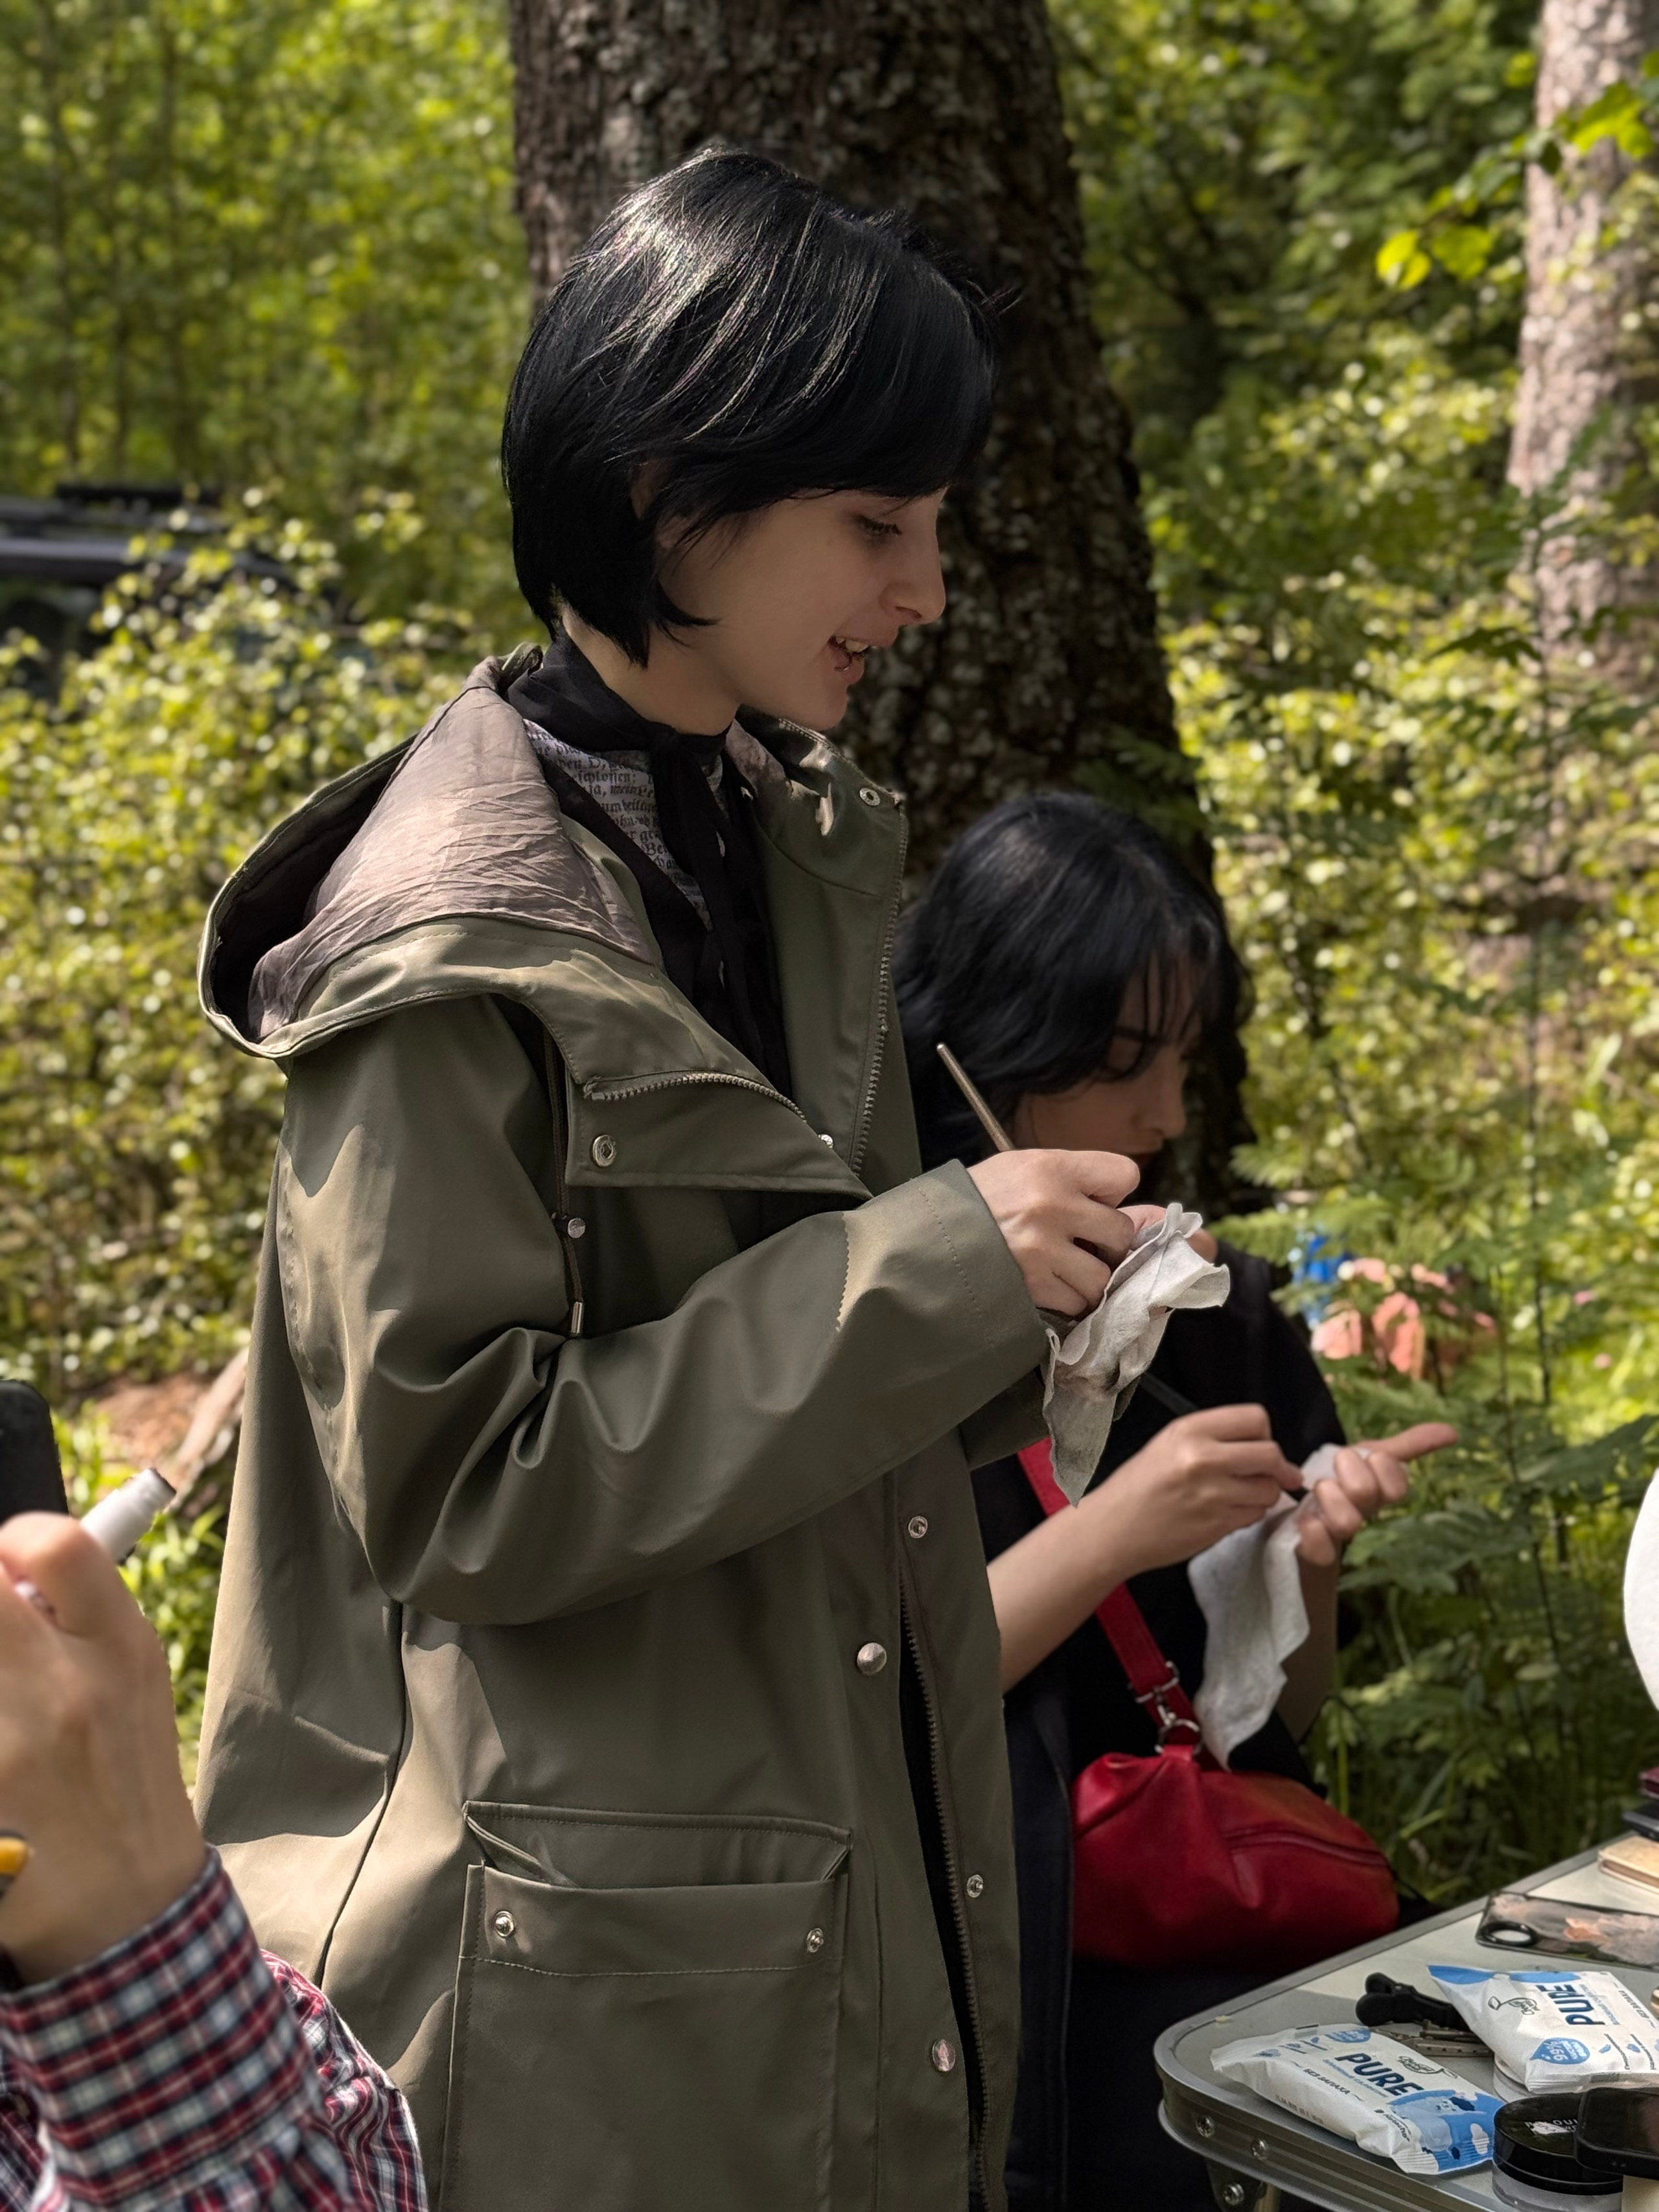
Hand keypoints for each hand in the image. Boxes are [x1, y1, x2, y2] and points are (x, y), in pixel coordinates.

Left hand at [0, 1513, 204, 1981]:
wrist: (125, 1906)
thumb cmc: (121, 1777)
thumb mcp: (132, 1679)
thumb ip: (79, 1616)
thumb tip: (8, 1564)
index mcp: (122, 1647)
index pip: (55, 1546)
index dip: (13, 1543)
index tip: (7, 1568)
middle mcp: (68, 1690)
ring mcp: (12, 1749)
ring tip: (0, 1700)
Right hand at [968, 1148, 1140, 1314]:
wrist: (924, 1240)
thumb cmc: (976, 1201)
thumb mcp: (1022, 1170)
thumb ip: (1078, 1185)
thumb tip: (1147, 1214)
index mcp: (1050, 1167)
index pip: (1124, 1174)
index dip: (1112, 1193)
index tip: (1093, 1202)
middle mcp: (1051, 1204)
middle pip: (1120, 1231)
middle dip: (1105, 1242)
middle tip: (1079, 1242)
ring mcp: (1042, 1248)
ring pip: (1103, 1274)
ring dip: (1090, 1277)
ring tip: (1064, 1268)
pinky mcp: (1033, 1284)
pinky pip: (1078, 1301)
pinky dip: (1069, 1299)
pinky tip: (1048, 1284)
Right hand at [1093, 1403, 1304, 1578]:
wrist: (1114, 1528)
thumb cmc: (1139, 1484)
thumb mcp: (1170, 1443)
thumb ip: (1214, 1438)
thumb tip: (1264, 1446)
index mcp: (1190, 1430)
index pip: (1255, 1418)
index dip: (1263, 1433)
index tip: (1258, 1445)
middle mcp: (1203, 1458)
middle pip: (1271, 1454)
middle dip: (1277, 1466)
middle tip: (1275, 1474)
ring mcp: (1212, 1494)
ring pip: (1269, 1489)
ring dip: (1265, 1493)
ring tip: (1244, 1495)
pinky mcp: (1218, 1525)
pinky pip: (1256, 1514)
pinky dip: (1251, 1513)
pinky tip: (1230, 1511)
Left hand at [1294, 1421, 1457, 1567]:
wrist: (1301, 1515)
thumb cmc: (1343, 1480)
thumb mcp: (1370, 1455)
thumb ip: (1409, 1444)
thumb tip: (1454, 1431)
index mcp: (1381, 1494)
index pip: (1399, 1486)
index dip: (1384, 1466)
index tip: (1367, 1456)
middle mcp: (1364, 1516)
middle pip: (1367, 1494)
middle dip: (1348, 1473)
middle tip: (1334, 1469)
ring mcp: (1340, 1537)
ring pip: (1347, 1524)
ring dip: (1329, 1497)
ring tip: (1318, 1489)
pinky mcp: (1315, 1552)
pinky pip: (1322, 1553)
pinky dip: (1313, 1531)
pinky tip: (1307, 1519)